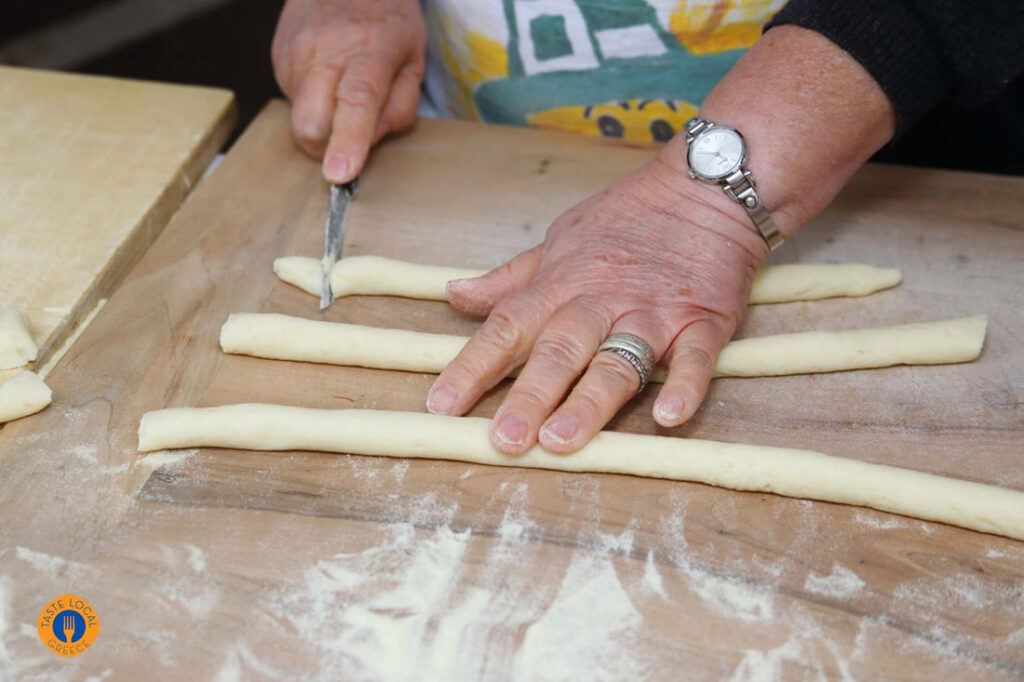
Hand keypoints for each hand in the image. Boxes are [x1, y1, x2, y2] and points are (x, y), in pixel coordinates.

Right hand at [271, 0, 425, 181]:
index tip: (338, 174)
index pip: (356, 102)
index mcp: (370, 51)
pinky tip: (325, 76)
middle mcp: (326, 51)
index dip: (347, 142)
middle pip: (310, 124)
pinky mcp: (278, 56)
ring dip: (320, 119)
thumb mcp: (414, 61)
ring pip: (298, 117)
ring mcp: (296, 53)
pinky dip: (310, 100)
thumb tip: (369, 146)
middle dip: (326, 147)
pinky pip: (290, 99)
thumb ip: (399, 109)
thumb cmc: (386, 20)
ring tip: (339, 88)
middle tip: (347, 138)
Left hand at [428, 157, 769, 453]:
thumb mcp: (559, 240)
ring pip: (617, 361)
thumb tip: (455, 295)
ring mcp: (654, 312)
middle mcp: (601, 301)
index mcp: (561, 284)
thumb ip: (511, 279)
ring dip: (589, 402)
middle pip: (558, 352)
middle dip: (529, 396)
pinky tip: (668, 416)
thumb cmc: (627, 217)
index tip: (442, 405)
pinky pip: (695, 357)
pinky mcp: (704, 320)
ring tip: (562, 440)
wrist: (706, 185)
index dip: (473, 367)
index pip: (507, 328)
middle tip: (504, 440)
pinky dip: (683, 385)